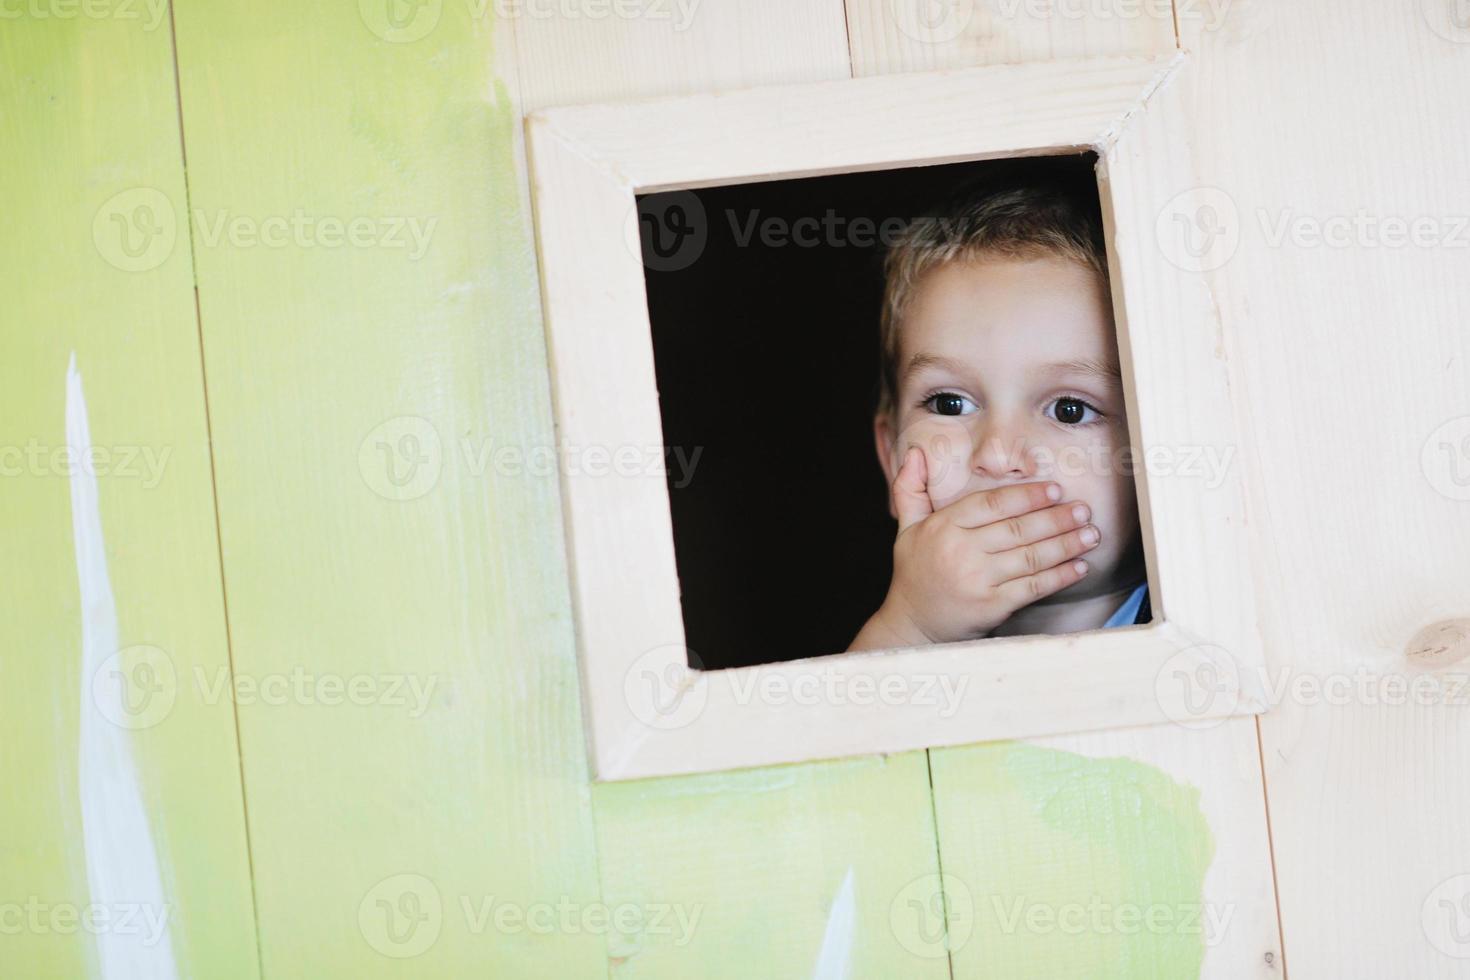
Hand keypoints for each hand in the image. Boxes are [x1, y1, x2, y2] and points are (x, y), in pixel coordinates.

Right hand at [849, 447, 1101, 649]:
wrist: (911, 625)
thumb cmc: (914, 573)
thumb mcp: (906, 529)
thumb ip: (909, 489)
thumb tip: (916, 452)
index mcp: (943, 526)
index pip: (991, 503)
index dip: (1026, 496)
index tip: (1054, 489)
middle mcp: (960, 551)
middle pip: (1017, 529)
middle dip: (1056, 518)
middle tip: (1083, 510)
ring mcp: (977, 580)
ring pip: (1030, 557)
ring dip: (1066, 544)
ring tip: (1091, 534)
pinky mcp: (992, 607)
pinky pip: (1033, 587)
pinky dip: (1060, 576)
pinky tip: (1079, 567)